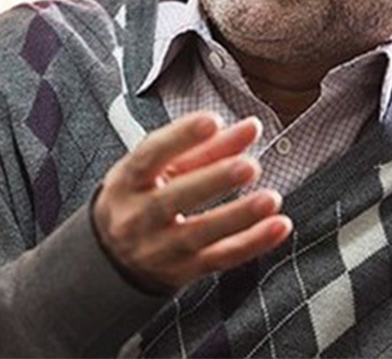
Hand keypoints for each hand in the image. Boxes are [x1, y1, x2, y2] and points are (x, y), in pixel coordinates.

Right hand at [93, 112, 292, 290]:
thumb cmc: (140, 199)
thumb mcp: (160, 168)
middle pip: (174, 198)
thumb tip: (247, 129)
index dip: (181, 137)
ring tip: (271, 198)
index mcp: (127, 181)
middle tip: (249, 165)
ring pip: (200, 234)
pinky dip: (253, 243)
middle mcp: (138, 217)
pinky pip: (221, 258)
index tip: (212, 121)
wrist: (112, 259)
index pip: (150, 155)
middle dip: (214, 179)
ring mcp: (159, 248)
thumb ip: (204, 146)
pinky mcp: (183, 271)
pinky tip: (278, 226)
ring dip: (239, 216)